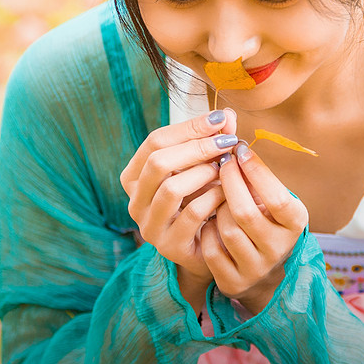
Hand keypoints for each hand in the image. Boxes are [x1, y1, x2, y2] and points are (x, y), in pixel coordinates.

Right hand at [119, 109, 237, 282]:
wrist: (211, 248)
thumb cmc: (203, 200)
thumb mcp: (204, 167)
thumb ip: (213, 140)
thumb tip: (227, 115)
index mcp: (135, 177)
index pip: (155, 141)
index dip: (189, 127)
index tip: (220, 119)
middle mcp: (135, 201)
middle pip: (159, 162)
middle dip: (197, 147)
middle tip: (228, 141)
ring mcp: (150, 226)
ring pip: (171, 188)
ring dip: (204, 172)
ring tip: (226, 168)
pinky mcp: (170, 246)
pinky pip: (192, 214)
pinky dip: (214, 198)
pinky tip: (228, 193)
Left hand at [201, 142, 308, 313]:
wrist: (262, 270)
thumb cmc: (265, 220)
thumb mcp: (271, 198)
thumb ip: (257, 174)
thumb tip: (232, 138)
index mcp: (296, 224)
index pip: (277, 198)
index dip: (256, 172)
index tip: (240, 150)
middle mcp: (279, 249)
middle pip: (245, 212)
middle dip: (229, 181)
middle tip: (221, 162)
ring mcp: (256, 269)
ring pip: (226, 229)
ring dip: (217, 207)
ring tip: (218, 196)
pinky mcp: (233, 282)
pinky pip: (211, 249)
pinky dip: (207, 231)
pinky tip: (209, 221)